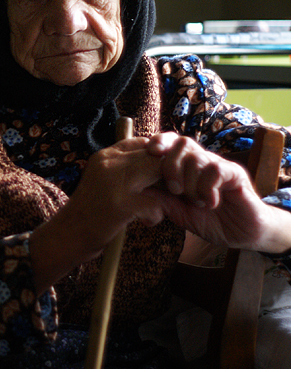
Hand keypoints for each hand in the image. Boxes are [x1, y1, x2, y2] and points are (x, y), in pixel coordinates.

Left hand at [145, 134, 290, 253]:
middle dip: (171, 165)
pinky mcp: (236, 175)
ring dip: (190, 181)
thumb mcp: (178, 212)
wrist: (242, 234)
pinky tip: (209, 203)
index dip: (158, 143)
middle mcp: (201, 161)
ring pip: (197, 156)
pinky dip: (207, 187)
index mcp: (185, 166)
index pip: (169, 142)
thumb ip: (160, 200)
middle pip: (182, 143)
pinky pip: (216, 169)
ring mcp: (218, 166)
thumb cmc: (208, 220)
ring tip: (194, 201)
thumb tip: (134, 190)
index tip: (149, 154)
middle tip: (175, 190)